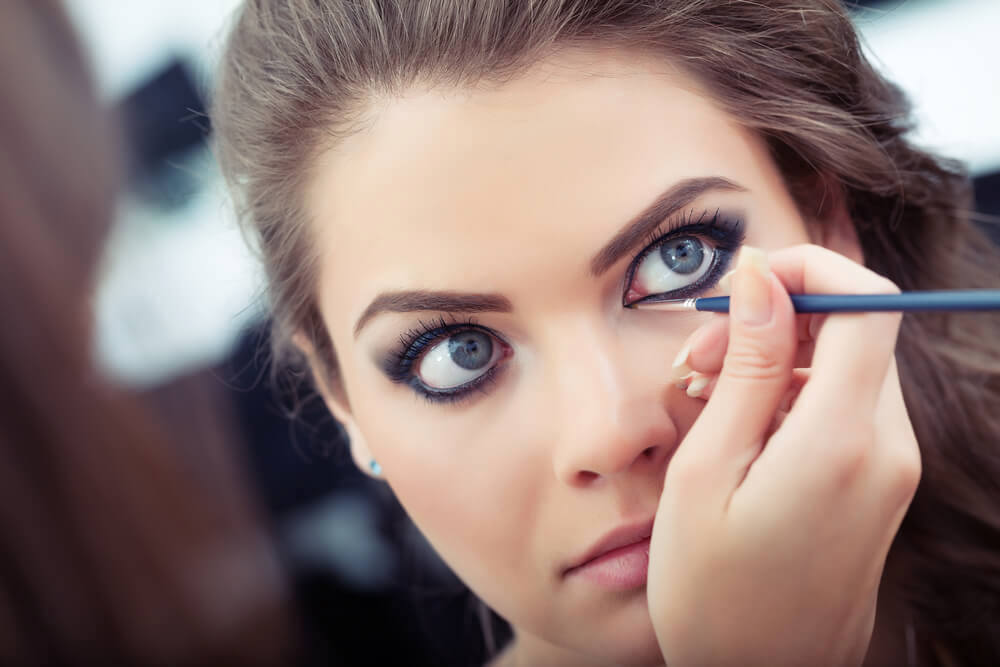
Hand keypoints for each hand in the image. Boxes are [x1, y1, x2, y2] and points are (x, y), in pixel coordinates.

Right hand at [647, 244, 920, 665]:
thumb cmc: (713, 592)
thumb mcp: (707, 472)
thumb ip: (747, 368)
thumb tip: (764, 276)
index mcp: (843, 441)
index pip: (868, 300)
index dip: (810, 266)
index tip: (745, 280)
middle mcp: (888, 449)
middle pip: (856, 329)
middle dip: (777, 318)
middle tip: (697, 355)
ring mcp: (891, 470)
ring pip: (847, 366)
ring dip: (778, 359)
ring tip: (704, 395)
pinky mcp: (880, 486)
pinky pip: (846, 408)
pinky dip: (793, 396)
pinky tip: (736, 428)